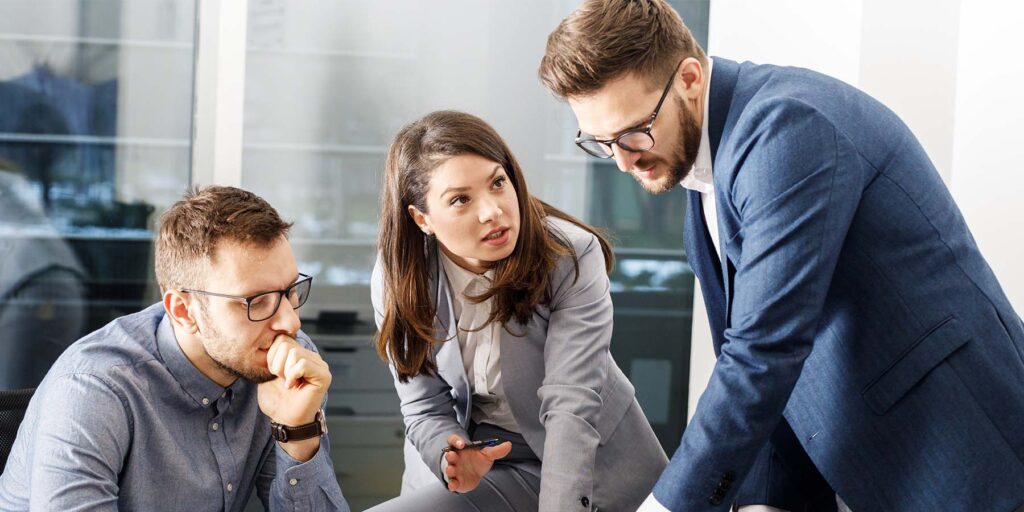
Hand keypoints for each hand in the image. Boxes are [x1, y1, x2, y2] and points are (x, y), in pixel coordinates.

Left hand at [257, 334, 331, 460]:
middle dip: (276, 364)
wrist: (284, 420)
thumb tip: (269, 340)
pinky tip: (293, 386)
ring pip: (294, 353)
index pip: (281, 338)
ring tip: (288, 383)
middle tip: (281, 379)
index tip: (274, 373)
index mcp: (299, 353)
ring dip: (285, 371)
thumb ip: (270, 356)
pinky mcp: (323, 375)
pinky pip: (303, 364)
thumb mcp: (267, 373)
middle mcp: (311, 356)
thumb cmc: (277, 399)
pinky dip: (293, 376)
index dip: (271, 356)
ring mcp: (319, 365)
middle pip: (286, 343)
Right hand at [443, 434, 511, 492]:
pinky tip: (454, 485)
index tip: (461, 444)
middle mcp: (455, 459)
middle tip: (452, 455)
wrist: (474, 475)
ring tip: (451, 469)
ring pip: (449, 469)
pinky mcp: (456, 481)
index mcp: (461, 449)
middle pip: (449, 455)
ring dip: (449, 469)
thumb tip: (509, 444)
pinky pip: (451, 483)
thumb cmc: (477, 461)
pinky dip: (451, 484)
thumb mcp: (487, 455)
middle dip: (450, 456)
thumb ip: (497, 451)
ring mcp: (454, 470)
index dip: (456, 441)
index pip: (454, 441)